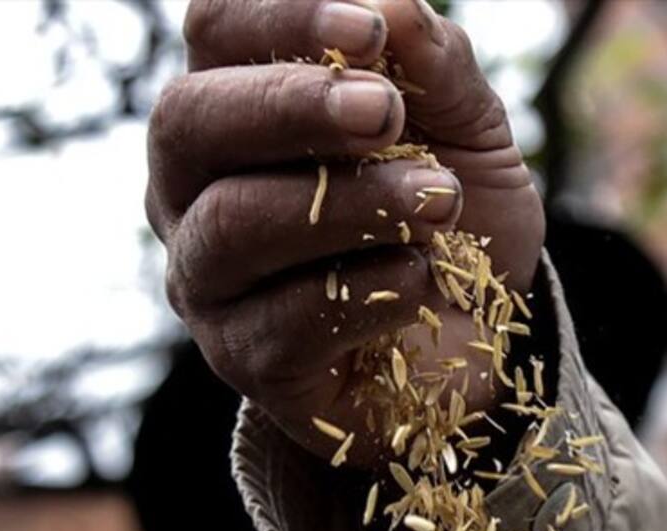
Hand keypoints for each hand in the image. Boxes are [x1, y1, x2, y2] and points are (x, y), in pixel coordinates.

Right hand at [145, 0, 544, 464]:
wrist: (479, 340)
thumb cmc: (451, 219)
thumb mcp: (467, 132)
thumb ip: (438, 71)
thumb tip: (397, 5)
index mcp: (237, 106)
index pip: (215, 30)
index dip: (280, 16)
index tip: (368, 29)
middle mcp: (194, 188)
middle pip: (186, 121)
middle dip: (289, 108)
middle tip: (385, 113)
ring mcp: (209, 280)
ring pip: (232, 224)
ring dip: (346, 206)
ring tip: (437, 203)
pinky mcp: (247, 359)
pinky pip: (285, 320)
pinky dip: (367, 291)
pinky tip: (422, 279)